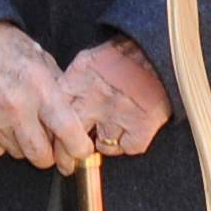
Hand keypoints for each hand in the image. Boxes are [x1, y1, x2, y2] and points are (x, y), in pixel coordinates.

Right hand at [0, 21, 96, 169]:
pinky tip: (1, 121)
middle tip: (49, 142)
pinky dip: (2, 142)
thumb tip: (76, 121)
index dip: (79, 148)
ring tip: (20, 122)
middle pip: (42, 156)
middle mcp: (17, 108)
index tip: (80, 149)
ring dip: (24, 144)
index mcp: (40, 89)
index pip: (68, 133)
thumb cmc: (8, 49)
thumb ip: (60, 93)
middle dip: (49, 154)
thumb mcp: (43, 62)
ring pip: (19, 154)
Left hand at [64, 37, 173, 157]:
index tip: (53, 142)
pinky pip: (128, 148)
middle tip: (68, 161)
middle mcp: (94, 101)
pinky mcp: (142, 125)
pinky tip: (127, 133)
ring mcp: (118, 116)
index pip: (52, 117)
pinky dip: (128, 144)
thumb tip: (54, 105)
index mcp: (76, 83)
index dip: (52, 133)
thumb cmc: (124, 53)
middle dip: (68, 153)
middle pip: (71, 140)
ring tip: (109, 132)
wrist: (159, 49)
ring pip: (102, 146)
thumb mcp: (87, 62)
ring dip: (104, 143)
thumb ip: (71, 84)